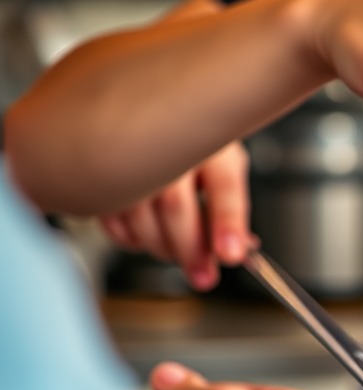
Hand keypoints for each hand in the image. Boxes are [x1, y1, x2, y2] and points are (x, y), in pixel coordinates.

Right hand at [99, 142, 252, 290]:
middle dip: (191, 250)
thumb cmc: (194, 143)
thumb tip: (236, 251)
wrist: (146, 113)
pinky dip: (130, 238)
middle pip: (175, 206)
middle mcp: (167, 143)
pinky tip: (146, 237)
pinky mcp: (100, 170)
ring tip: (177, 253)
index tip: (232, 255)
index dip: (228, 223)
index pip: (223, 185)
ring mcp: (130, 155)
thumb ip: (228, 207)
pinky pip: (111, 218)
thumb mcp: (222, 165)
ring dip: (161, 247)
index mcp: (210, 141)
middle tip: (204, 276)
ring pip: (140, 215)